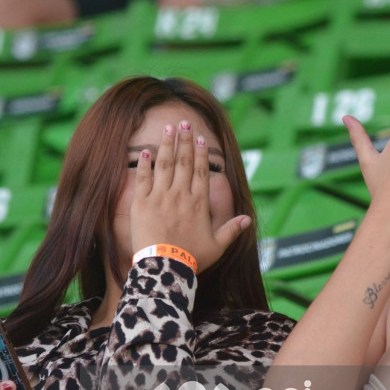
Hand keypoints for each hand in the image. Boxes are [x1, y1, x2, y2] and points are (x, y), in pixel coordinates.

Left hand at [129, 121, 249, 272]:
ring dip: (166, 144)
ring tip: (167, 128)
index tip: (200, 138)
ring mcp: (160, 197)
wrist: (165, 267)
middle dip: (184, 140)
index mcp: (199, 203)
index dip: (201, 153)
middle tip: (184, 122)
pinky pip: (143, 178)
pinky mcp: (142, 203)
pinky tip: (145, 152)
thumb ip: (231, 230)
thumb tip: (247, 220)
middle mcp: (181, 194)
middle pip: (184, 162)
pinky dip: (144, 164)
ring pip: (164, 164)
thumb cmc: (192, 259)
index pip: (201, 171)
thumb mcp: (217, 246)